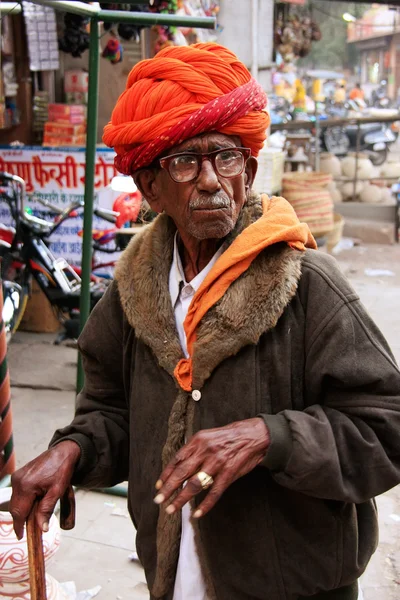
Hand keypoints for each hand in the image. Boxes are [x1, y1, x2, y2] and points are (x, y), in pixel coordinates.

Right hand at [10, 441, 80, 538]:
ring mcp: (17, 477)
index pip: (18, 512)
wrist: (62, 452)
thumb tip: (41, 529)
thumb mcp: (57, 491)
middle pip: (15, 508)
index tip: (21, 536)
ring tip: (36, 512)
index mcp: (26, 486)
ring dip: (24, 509)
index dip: (19, 526)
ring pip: (16, 501)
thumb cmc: (61, 469)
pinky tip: (35, 501)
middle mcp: (18, 481)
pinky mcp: (19, 475)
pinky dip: (24, 500)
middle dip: (22, 519)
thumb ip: (46, 510)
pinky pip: (18, 493)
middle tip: (31, 529)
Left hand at [154, 417, 268, 517]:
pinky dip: (205, 505)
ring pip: (195, 484)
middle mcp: (205, 451)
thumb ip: (194, 450)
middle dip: (168, 488)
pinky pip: (214, 492)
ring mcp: (217, 463)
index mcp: (198, 441)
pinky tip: (197, 514)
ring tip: (172, 509)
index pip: (177, 459)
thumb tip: (179, 466)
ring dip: (182, 499)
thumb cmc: (229, 437)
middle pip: (182, 472)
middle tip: (158, 500)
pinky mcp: (229, 473)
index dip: (166, 474)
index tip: (158, 486)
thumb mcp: (208, 437)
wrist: (253, 435)